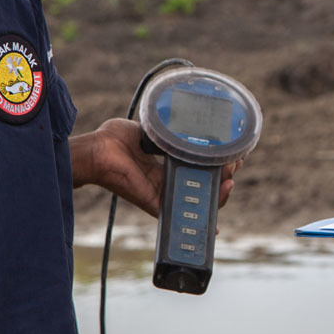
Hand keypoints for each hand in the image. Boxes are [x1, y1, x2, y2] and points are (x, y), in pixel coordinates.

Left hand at [69, 118, 239, 216]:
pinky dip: (203, 216)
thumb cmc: (115, 139)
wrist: (98, 151)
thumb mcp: (150, 130)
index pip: (199, 169)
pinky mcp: (155, 202)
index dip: (218, 163)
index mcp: (167, 166)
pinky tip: (219, 209)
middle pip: (204, 186)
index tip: (233, 153)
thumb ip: (166, 128)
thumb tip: (182, 117)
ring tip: (230, 177)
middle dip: (225, 176)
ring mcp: (163, 193)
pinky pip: (182, 213)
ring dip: (220, 191)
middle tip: (236, 163)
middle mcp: (167, 181)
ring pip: (199, 200)